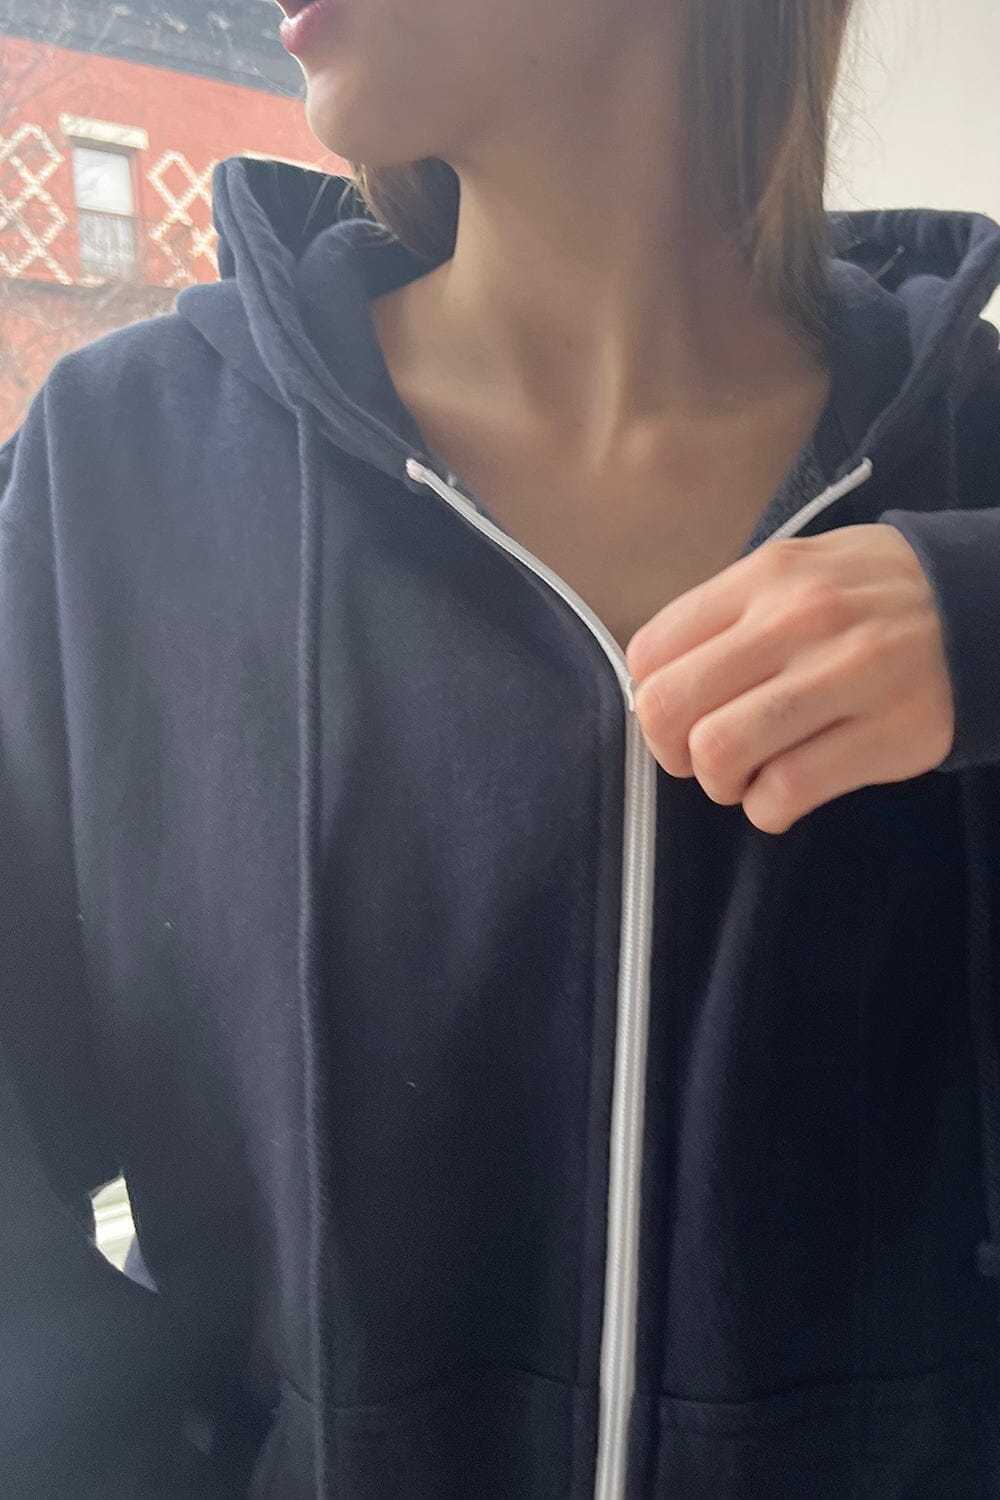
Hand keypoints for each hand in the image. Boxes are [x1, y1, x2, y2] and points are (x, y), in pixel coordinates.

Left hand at [624, 524, 955, 834]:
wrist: (983, 605)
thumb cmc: (872, 596)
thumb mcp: (798, 571)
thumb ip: (728, 615)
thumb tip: (657, 680)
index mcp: (764, 578)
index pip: (651, 653)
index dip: (652, 698)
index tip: (682, 712)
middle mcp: (797, 620)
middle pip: (670, 708)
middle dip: (672, 751)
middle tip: (703, 756)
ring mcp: (844, 677)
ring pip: (720, 753)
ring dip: (719, 782)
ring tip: (747, 775)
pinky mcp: (885, 735)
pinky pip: (784, 792)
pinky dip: (768, 808)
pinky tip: (785, 792)